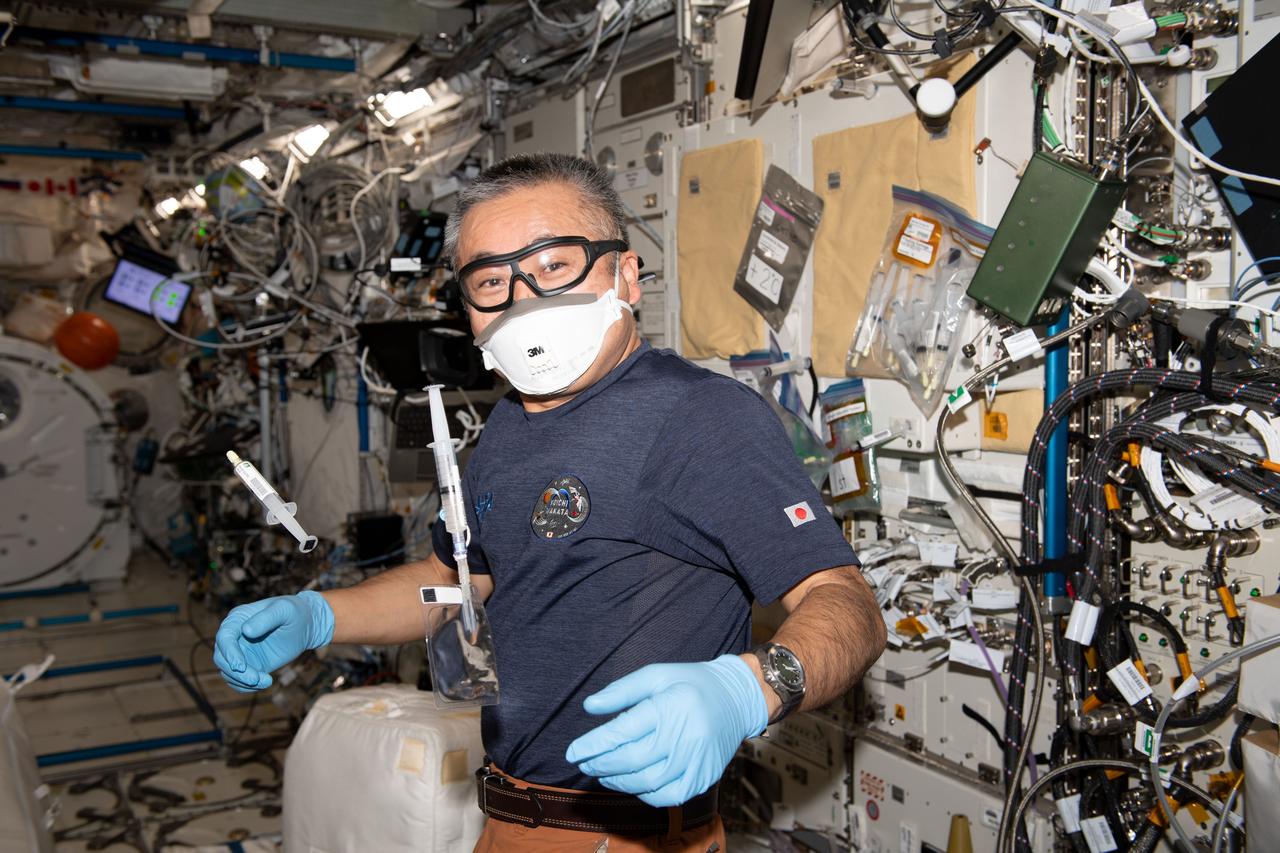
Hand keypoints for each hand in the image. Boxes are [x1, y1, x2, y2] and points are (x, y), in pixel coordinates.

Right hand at [212, 591, 333, 692]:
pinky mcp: (249, 666)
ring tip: (267, 681)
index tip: (240, 667)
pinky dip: (247, 687)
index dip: (229, 653)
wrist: (305, 625)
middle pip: (221, 658)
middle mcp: (234, 636)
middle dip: (237, 673)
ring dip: (243, 682)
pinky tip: (266, 683)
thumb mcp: (284, 610)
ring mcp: (239, 652)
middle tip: (256, 680)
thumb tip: (246, 631)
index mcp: (237, 618)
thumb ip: (267, 618)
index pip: (224, 638)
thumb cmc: (294, 612)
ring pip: (228, 673)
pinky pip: (239, 682)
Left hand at [565, 655, 767, 806]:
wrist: (738, 698)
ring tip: (603, 773)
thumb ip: (621, 691)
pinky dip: (645, 794)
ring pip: (647, 783)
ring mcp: (697, 761)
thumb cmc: (692, 682)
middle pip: (631, 760)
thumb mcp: (656, 674)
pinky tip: (632, 783)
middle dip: (600, 764)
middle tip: (584, 763)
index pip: (622, 732)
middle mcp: (685, 736)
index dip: (593, 745)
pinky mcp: (704, 777)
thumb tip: (589, 706)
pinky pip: (668, 796)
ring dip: (618, 781)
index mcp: (670, 707)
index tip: (572, 752)